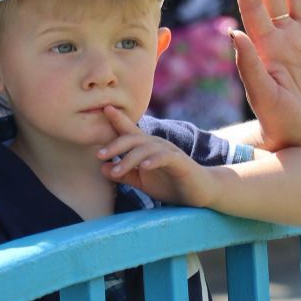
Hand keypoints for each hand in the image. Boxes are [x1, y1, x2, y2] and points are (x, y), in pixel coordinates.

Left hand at [98, 107, 216, 207]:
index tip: (104, 108)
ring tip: (116, 171)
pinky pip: (165, 157)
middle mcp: (157, 144)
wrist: (200, 192)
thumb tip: (102, 168)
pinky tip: (144, 167)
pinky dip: (154, 160)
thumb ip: (125, 174)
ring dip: (129, 159)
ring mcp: (169, 152)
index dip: (117, 119)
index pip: (130, 130)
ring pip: (146, 149)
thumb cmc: (170, 184)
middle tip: (99, 155)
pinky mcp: (180, 162)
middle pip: (134, 139)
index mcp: (147, 147)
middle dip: (115, 145)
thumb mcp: (142, 181)